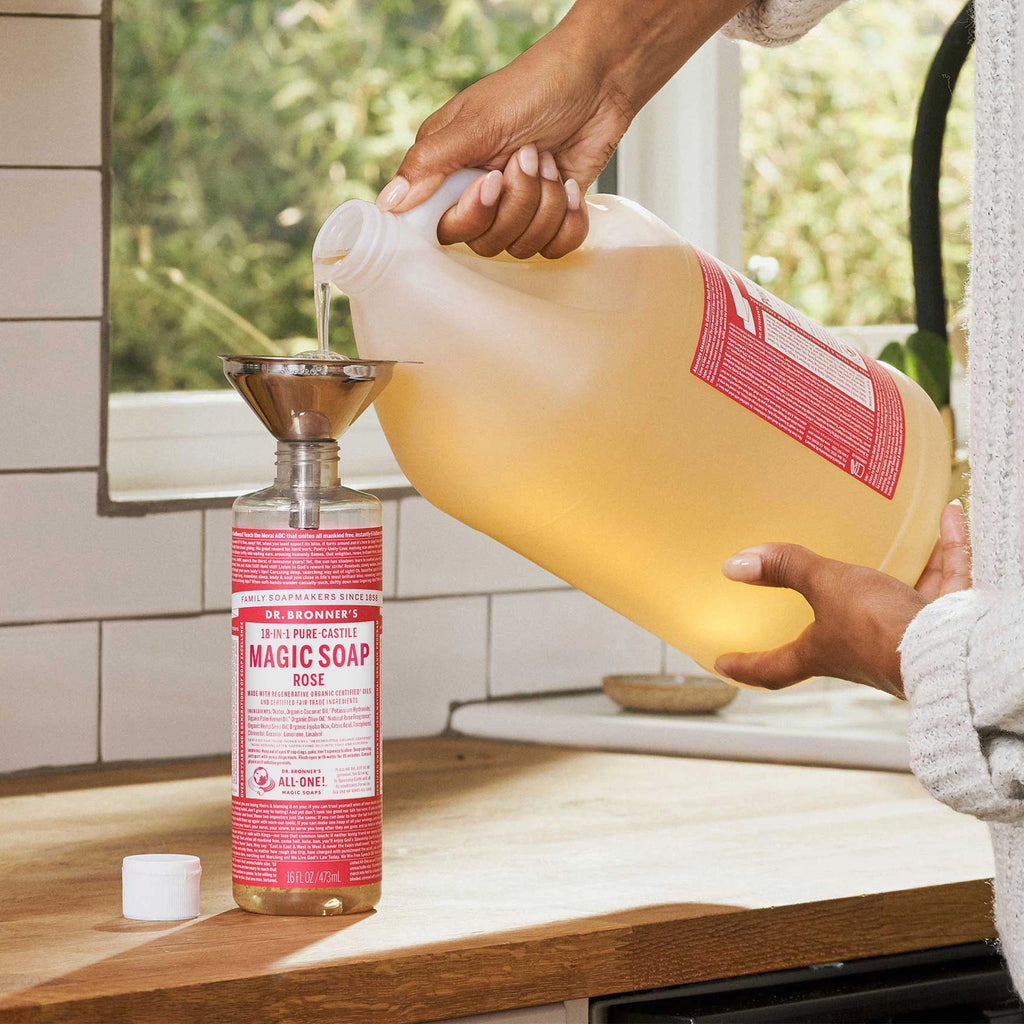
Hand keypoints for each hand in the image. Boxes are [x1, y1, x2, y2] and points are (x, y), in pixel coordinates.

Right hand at [375, 28, 627, 258]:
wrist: (600, 79)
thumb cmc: (536, 86)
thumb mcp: (478, 121)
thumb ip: (431, 164)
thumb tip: (389, 204)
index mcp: (449, 171)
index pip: (441, 227)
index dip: (471, 215)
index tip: (490, 183)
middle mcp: (479, 195)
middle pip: (484, 242)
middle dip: (517, 203)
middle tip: (530, 157)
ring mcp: (516, 209)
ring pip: (522, 247)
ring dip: (545, 204)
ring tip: (550, 161)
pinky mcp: (551, 218)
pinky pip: (555, 249)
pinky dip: (568, 220)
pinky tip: (570, 186)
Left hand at [713, 501, 971, 697]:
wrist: (950, 651)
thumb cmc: (881, 627)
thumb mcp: (826, 586)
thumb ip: (787, 569)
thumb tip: (735, 565)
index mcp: (825, 652)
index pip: (776, 668)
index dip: (748, 666)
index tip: (723, 663)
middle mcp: (863, 652)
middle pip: (839, 637)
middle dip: (829, 618)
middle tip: (814, 601)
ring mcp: (906, 639)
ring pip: (900, 600)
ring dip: (904, 568)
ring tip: (902, 539)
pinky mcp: (944, 624)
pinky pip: (945, 582)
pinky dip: (947, 548)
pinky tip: (949, 515)